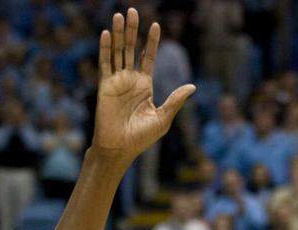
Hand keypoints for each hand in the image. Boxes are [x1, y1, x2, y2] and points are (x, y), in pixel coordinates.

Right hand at [91, 9, 194, 162]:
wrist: (120, 149)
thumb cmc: (141, 138)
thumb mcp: (163, 118)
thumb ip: (175, 100)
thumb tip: (192, 86)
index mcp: (144, 86)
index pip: (148, 58)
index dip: (151, 42)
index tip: (156, 25)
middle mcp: (130, 80)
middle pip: (131, 49)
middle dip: (132, 30)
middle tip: (132, 11)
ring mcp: (117, 82)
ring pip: (118, 52)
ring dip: (117, 34)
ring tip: (119, 15)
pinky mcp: (105, 86)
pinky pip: (105, 64)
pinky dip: (105, 49)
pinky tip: (106, 34)